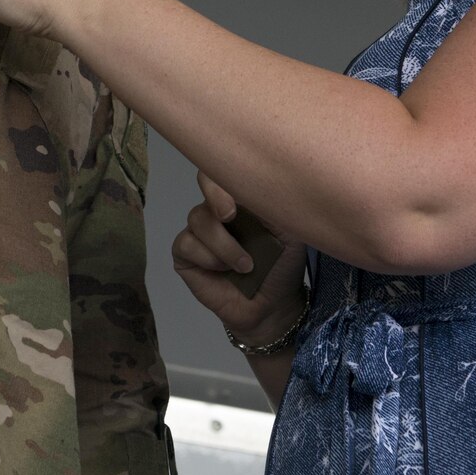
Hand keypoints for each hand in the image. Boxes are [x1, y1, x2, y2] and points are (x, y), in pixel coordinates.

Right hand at [172, 172, 309, 348]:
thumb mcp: (290, 231)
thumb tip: (267, 179)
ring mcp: (198, 231)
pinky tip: (224, 270)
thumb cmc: (283, 265)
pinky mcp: (185, 255)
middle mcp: (216, 208)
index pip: (226, 168)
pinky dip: (209, 257)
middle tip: (230, 216)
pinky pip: (187, 244)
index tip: (242, 191)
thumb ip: (276, 204)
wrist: (273, 306)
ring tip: (246, 266)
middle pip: (204, 182)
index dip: (227, 171)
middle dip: (216, 197)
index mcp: (241, 197)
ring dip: (224, 245)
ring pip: (198, 219)